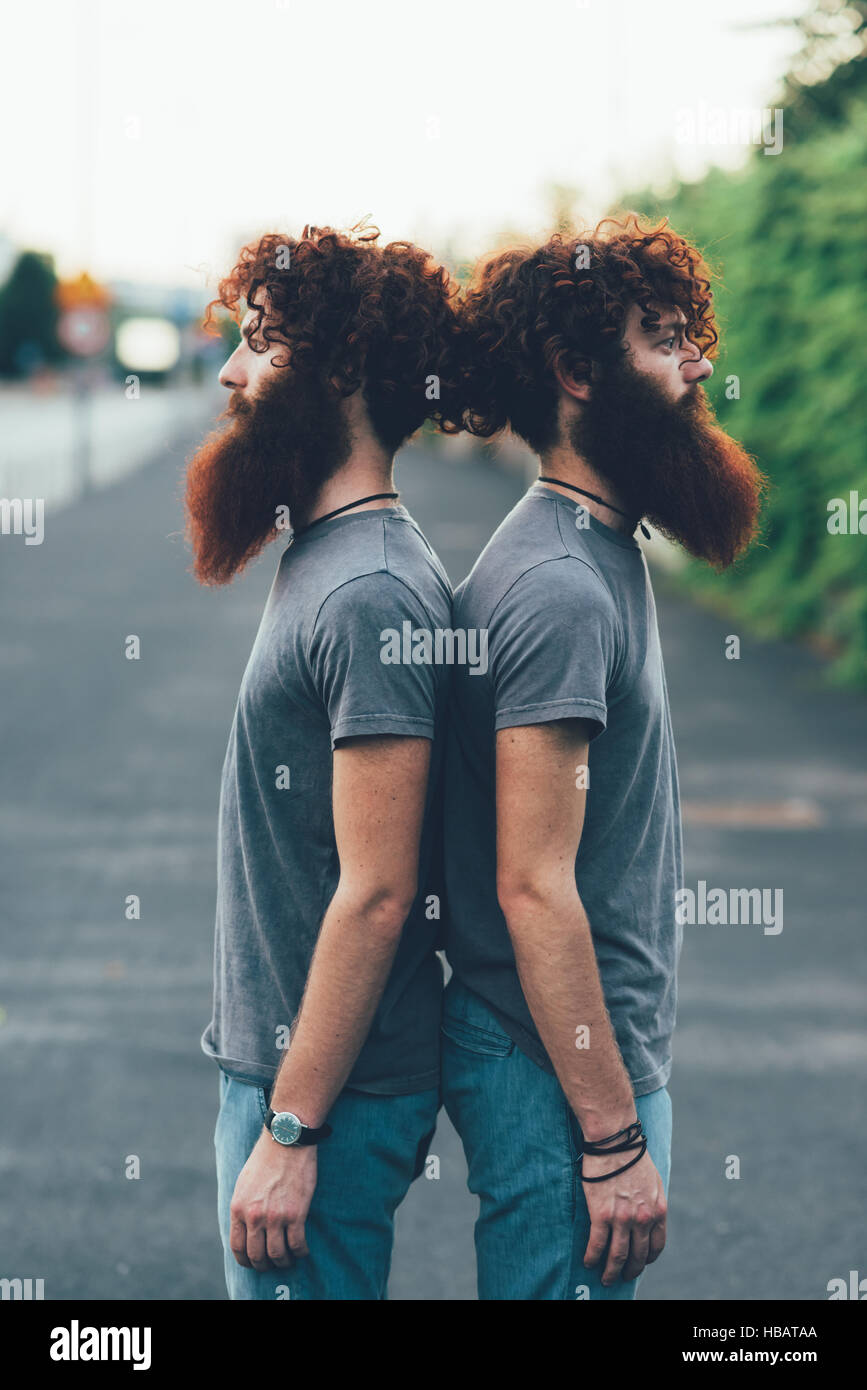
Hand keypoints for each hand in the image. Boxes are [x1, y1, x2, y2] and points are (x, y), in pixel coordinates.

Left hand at [229, 1131, 316, 1270]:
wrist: (286, 1141)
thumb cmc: (265, 1159)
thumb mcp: (243, 1184)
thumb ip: (242, 1207)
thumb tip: (245, 1228)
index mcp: (239, 1209)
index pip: (238, 1247)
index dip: (245, 1261)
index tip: (253, 1262)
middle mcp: (254, 1217)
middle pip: (257, 1255)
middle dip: (264, 1265)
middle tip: (271, 1264)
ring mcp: (275, 1217)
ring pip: (277, 1254)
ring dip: (283, 1262)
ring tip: (288, 1259)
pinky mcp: (296, 1214)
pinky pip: (297, 1244)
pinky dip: (300, 1252)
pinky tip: (302, 1251)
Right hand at [581, 1146, 666, 1284]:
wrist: (614, 1140)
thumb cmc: (631, 1154)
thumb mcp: (653, 1180)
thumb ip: (652, 1201)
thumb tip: (647, 1215)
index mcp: (658, 1210)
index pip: (657, 1245)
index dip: (648, 1258)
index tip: (641, 1262)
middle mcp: (643, 1218)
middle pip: (638, 1255)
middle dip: (630, 1270)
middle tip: (622, 1277)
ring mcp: (622, 1218)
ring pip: (618, 1256)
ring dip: (611, 1271)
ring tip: (605, 1278)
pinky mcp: (602, 1214)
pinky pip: (597, 1244)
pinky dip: (592, 1257)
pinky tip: (588, 1261)